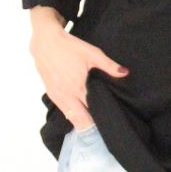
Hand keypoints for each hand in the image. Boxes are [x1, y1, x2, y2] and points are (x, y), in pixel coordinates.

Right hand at [28, 7, 127, 129]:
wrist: (45, 42)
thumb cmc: (70, 47)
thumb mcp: (92, 54)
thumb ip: (109, 66)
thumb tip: (125, 73)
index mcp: (78, 88)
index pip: (92, 111)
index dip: (101, 119)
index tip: (110, 124)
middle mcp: (67, 96)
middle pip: (81, 121)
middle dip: (93, 127)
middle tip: (104, 129)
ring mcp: (57, 97)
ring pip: (71, 119)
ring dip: (82, 124)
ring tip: (94, 127)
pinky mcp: (51, 94)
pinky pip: (63, 111)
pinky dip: (72, 116)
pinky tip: (80, 116)